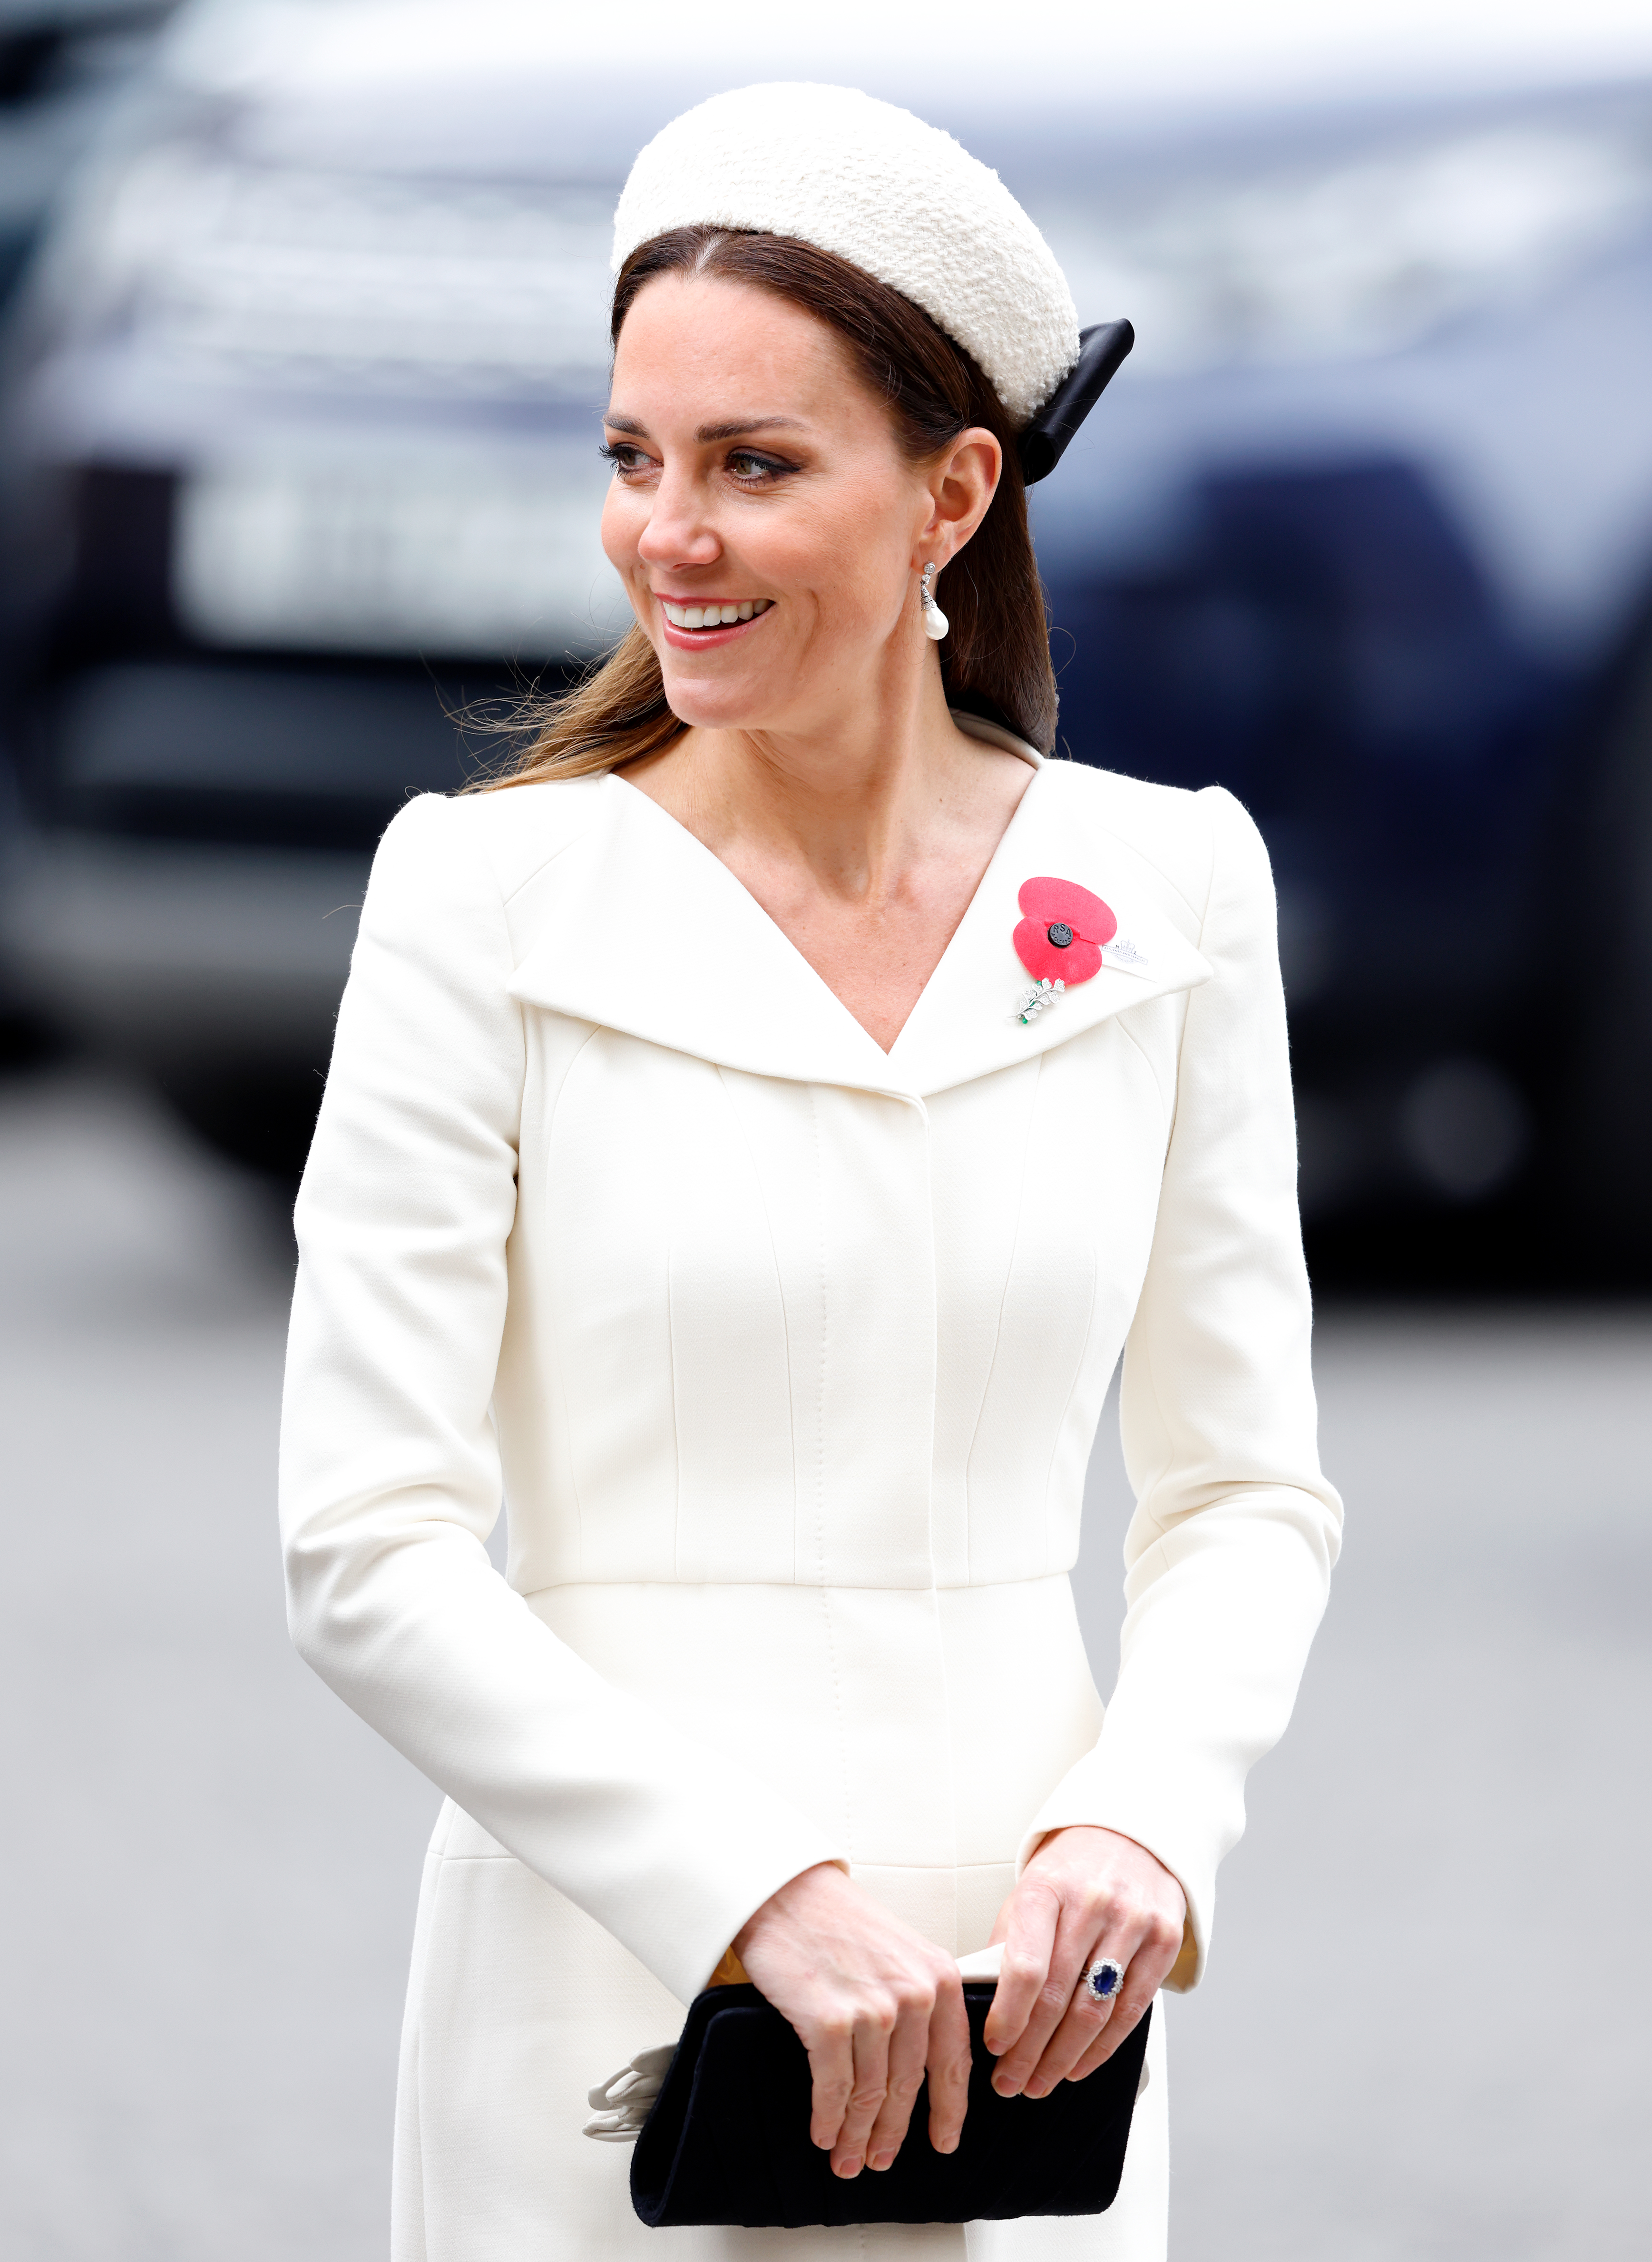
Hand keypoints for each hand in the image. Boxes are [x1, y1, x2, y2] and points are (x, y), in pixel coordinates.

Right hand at [732, 1863, 972, 2179]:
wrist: (786, 1892)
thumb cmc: (838, 1921)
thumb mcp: (900, 1952)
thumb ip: (920, 1999)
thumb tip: (920, 2062)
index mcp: (938, 1977)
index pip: (952, 2062)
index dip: (948, 2111)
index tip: (944, 2141)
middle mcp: (914, 1995)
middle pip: (908, 2087)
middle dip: (893, 2132)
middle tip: (881, 2158)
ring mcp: (873, 2010)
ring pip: (871, 2094)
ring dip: (857, 2134)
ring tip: (849, 2156)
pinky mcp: (830, 2021)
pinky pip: (834, 2088)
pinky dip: (830, 2119)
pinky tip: (825, 2133)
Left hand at [982, 1826, 1186, 2098]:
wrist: (1130, 1834)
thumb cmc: (1069, 1872)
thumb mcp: (1029, 1893)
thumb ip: (1010, 1944)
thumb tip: (986, 2007)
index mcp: (1047, 1889)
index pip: (1026, 1966)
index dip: (1009, 2015)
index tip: (993, 2047)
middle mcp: (1092, 1903)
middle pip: (1058, 1997)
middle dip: (1029, 2050)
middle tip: (1009, 2083)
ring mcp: (1133, 1921)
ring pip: (1095, 2010)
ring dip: (1063, 2058)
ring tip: (1038, 2083)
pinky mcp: (1164, 1940)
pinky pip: (1131, 2010)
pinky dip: (1102, 2048)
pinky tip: (1078, 2067)